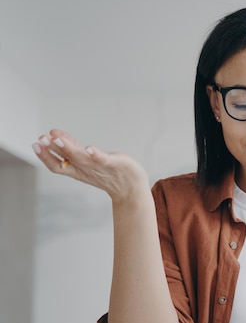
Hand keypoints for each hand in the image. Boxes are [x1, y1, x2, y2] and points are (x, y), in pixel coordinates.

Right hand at [32, 129, 148, 201]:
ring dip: (69, 148)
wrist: (131, 188)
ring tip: (57, 139)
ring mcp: (100, 166)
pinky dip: (96, 154)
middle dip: (52, 150)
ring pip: (81, 158)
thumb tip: (54, 134)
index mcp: (77, 169)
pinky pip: (104, 159)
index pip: (57, 163)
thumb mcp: (86, 159)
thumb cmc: (108, 172)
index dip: (45, 154)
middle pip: (66, 160)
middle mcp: (86, 168)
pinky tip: (89, 148)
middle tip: (41, 139)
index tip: (36, 142)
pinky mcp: (114, 163)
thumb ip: (73, 147)